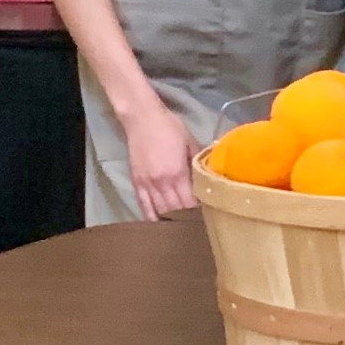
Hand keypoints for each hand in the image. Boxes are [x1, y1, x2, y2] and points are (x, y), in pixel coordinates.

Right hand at [119, 101, 200, 219]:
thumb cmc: (170, 127)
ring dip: (171, 219)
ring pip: (160, 211)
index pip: (190, 201)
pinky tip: (159, 225)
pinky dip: (152, 217)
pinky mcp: (136, 184)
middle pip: (175, 209)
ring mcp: (147, 185)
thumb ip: (197, 162)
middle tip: (197, 221)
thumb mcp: (191, 142)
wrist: (143, 120)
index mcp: (177, 172)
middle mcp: (161, 183)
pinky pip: (143, 207)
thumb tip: (207, 177)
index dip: (199, 210)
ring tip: (181, 225)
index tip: (208, 213)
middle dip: (187, 217)